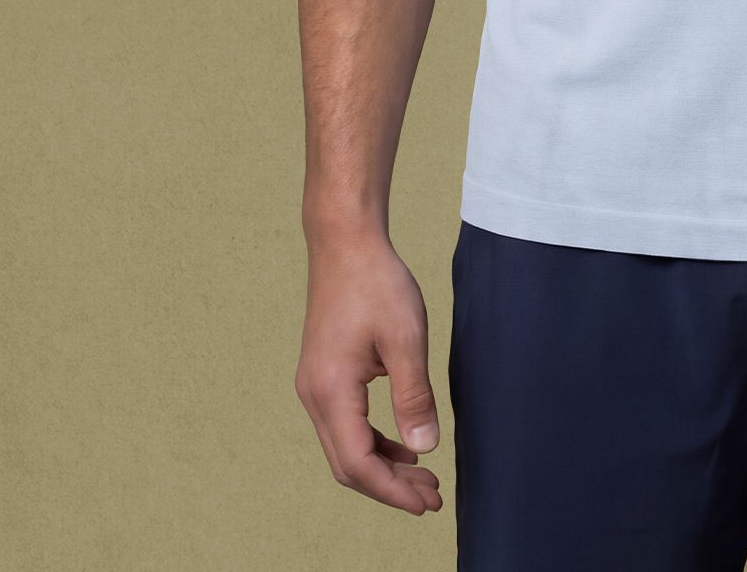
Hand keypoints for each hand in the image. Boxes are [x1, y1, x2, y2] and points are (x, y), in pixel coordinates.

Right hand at [294, 225, 444, 515]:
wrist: (345, 242)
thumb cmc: (376, 283)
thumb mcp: (406, 338)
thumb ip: (414, 397)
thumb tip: (424, 450)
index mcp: (331, 391)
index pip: (358, 463)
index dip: (393, 490)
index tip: (426, 502)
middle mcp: (314, 395)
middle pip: (348, 464)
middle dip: (390, 486)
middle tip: (432, 497)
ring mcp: (315, 385)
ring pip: (345, 446)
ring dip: (383, 465)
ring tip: (423, 477)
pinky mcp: (323, 375)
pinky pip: (345, 425)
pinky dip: (373, 441)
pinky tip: (403, 443)